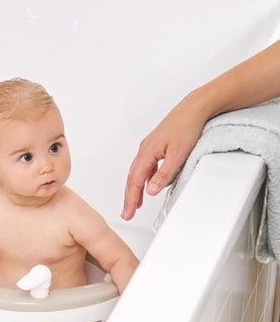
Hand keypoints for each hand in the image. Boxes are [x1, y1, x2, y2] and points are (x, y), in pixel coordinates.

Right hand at [122, 92, 207, 220]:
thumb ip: (163, 175)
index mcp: (147, 152)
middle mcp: (144, 149)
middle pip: (132, 178)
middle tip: (126, 213)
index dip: (130, 199)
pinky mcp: (156, 145)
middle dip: (129, 198)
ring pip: (137, 172)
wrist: (195, 108)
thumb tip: (151, 191)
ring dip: (135, 189)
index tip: (127, 213)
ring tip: (135, 204)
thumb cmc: (187, 126)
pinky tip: (148, 185)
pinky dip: (144, 179)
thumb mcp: (178, 155)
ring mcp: (149, 147)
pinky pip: (145, 166)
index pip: (135, 181)